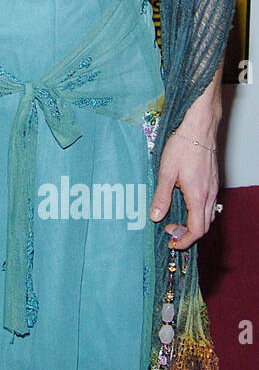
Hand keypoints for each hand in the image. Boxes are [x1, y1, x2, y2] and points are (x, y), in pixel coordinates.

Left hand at [149, 129, 219, 250]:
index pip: (197, 229)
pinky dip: (198, 212)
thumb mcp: (166, 172)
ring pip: (209, 215)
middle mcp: (209, 194)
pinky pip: (209, 204)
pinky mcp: (212, 181)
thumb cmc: (183, 146)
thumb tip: (155, 217)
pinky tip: (184, 203)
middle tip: (170, 231)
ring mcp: (213, 188)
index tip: (172, 242)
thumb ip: (161, 196)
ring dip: (194, 223)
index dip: (185, 240)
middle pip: (205, 226)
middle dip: (188, 233)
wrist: (199, 127)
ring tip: (175, 219)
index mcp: (198, 196)